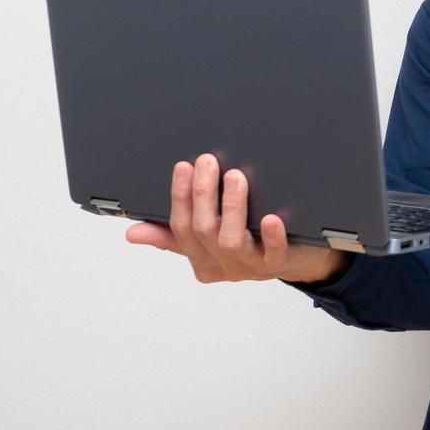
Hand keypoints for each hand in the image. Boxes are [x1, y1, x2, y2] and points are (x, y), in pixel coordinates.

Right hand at [124, 152, 350, 284]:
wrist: (297, 261)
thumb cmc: (251, 245)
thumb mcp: (208, 241)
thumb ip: (173, 236)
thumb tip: (133, 233)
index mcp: (200, 259)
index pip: (180, 229)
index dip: (180, 197)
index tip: (183, 167)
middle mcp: (222, 265)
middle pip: (203, 230)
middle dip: (203, 194)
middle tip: (208, 161)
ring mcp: (249, 267)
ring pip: (231, 240)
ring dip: (232, 206)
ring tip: (236, 177)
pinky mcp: (278, 265)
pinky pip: (273, 253)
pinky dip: (271, 236)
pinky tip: (270, 218)